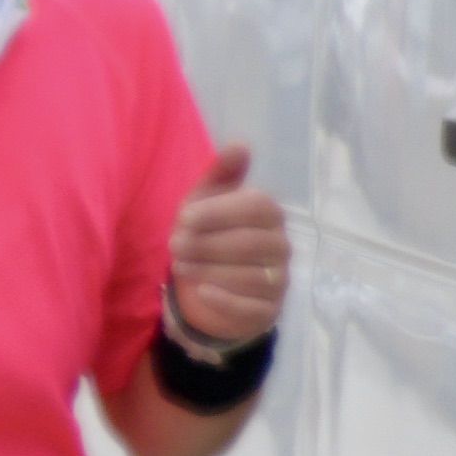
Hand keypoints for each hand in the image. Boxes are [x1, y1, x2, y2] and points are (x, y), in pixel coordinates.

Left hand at [166, 142, 287, 351]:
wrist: (214, 288)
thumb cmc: (211, 235)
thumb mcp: (208, 203)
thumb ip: (221, 174)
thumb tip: (239, 144)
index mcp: (270, 215)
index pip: (257, 207)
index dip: (220, 211)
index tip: (184, 216)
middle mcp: (281, 246)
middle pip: (251, 243)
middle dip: (208, 243)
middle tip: (174, 244)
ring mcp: (278, 281)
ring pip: (252, 276)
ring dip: (210, 269)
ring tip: (179, 265)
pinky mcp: (267, 311)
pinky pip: (252, 308)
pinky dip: (226, 301)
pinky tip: (202, 292)